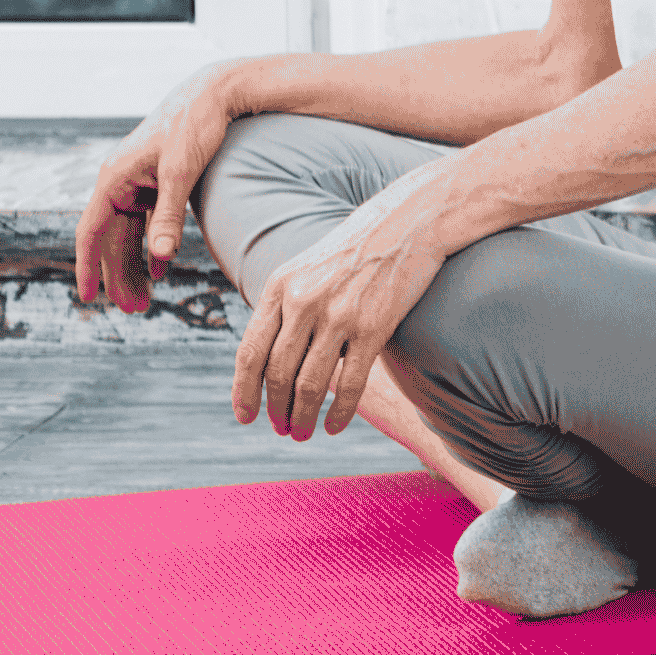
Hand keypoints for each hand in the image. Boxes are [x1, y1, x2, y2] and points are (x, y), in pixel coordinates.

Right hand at [73, 62, 254, 314]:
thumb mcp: (182, 173)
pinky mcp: (157, 183)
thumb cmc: (194, 126)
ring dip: (135, 265)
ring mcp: (138, 183)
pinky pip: (148, 222)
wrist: (214, 93)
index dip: (88, 266)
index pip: (91, 232)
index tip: (88, 298)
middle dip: (120, 276)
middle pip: (112, 240)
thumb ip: (169, 217)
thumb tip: (160, 259)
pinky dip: (154, 245)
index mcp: (113, 179)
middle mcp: (119, 182)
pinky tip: (162, 270)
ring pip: (129, 234)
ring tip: (145, 299)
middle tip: (134, 310)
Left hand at [232, 166, 453, 441]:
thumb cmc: (358, 247)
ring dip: (301, 417)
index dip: (243, 391)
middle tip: (281, 430)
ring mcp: (339, 315)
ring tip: (302, 433)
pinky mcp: (373, 326)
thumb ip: (285, 307)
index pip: (250, 352)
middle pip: (277, 373)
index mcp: (280, 286)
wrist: (411, 221)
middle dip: (275, 410)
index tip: (245, 417)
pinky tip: (335, 426)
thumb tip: (270, 360)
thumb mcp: (307, 267)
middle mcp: (303, 302)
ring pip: (309, 384)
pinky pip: (350, 383)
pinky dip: (339, 412)